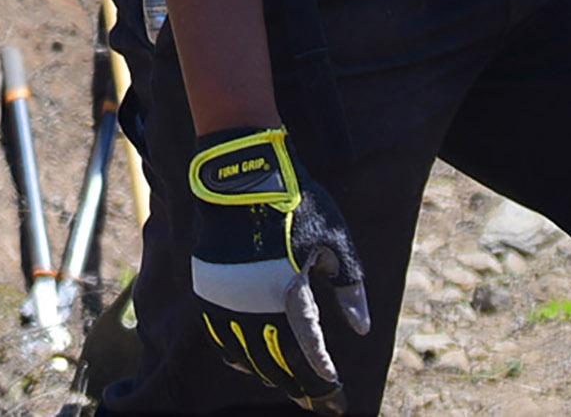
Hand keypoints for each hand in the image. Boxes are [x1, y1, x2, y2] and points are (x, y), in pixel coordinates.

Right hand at [188, 126, 369, 412]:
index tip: (337, 395)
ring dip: (271, 375)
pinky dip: (238, 356)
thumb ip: (349, 288)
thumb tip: (362, 328)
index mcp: (289, 293)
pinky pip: (222, 339)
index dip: (324, 378)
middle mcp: (254, 306)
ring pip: (248, 357)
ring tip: (291, 386)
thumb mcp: (334, 241)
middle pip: (278, 364)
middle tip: (320, 402)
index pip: (310, 352)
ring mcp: (227, 300)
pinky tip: (250, 362)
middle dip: (301, 388)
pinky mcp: (209, 290)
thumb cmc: (297, 205)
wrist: (243, 176)